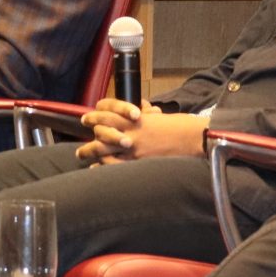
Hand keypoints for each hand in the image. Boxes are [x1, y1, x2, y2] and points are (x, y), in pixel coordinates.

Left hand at [77, 100, 205, 164]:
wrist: (195, 139)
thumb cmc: (182, 127)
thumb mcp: (161, 117)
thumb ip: (148, 114)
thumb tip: (144, 108)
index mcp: (137, 117)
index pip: (110, 111)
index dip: (97, 113)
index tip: (89, 117)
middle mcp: (132, 130)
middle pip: (102, 128)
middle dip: (90, 128)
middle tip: (81, 134)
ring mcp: (134, 147)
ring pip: (103, 147)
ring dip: (90, 150)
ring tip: (81, 154)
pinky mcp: (139, 161)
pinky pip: (115, 165)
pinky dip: (103, 166)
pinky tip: (96, 168)